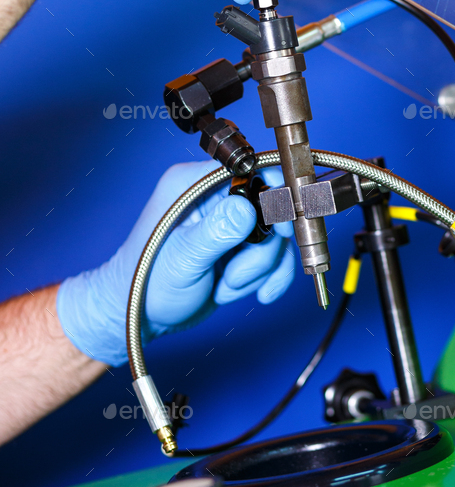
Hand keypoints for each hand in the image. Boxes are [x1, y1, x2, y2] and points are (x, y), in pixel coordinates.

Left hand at [56, 162, 294, 366]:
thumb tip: (248, 209)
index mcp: (191, 184)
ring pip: (274, 235)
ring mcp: (228, 222)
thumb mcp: (181, 259)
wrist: (139, 318)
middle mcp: (212, 196)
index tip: (282, 224)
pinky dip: (268, 277)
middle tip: (237, 274)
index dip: (274, 192)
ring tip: (226, 285)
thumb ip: (215, 232)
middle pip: (269, 206)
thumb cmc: (144, 283)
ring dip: (258, 268)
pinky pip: (273, 255)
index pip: (248, 168)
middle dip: (261, 248)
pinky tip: (256, 293)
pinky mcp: (239, 246)